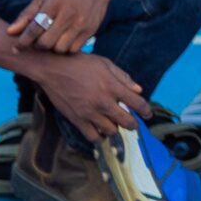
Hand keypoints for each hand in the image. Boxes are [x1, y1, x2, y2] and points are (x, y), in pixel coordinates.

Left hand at [6, 0, 115, 53]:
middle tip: (36, 41)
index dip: (23, 41)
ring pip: (59, 49)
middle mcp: (69, 14)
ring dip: (52, 48)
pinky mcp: (91, 30)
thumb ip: (27, 14)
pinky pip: (73, 50)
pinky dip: (65, 48)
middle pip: (46, 43)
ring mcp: (81, 23)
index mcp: (54, 2)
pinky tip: (63, 39)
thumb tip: (10, 32)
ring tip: (51, 39)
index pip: (34, 28)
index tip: (16, 47)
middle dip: (37, 46)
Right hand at [26, 51, 150, 141]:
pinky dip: (99, 136)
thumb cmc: (80, 63)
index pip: (137, 103)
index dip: (146, 110)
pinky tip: (100, 131)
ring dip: (116, 128)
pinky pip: (92, 136)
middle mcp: (103, 102)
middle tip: (134, 124)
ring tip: (115, 124)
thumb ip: (123, 77)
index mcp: (112, 86)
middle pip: (126, 121)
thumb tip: (138, 90)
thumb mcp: (105, 64)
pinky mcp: (76, 120)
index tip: (148, 114)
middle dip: (134, 124)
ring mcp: (89, 113)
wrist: (53, 69)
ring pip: (111, 131)